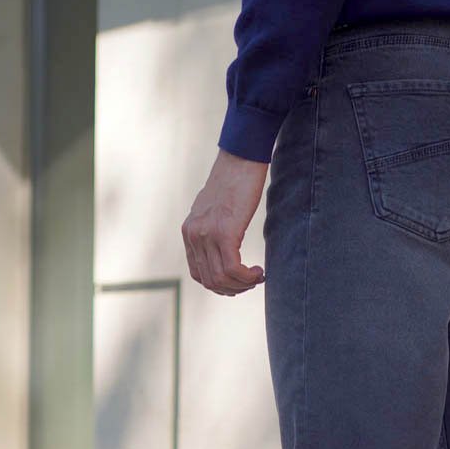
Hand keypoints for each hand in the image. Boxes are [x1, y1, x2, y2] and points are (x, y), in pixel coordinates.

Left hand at [182, 150, 268, 295]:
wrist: (240, 160)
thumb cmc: (233, 183)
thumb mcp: (214, 210)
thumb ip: (211, 229)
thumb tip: (220, 248)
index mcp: (189, 232)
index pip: (198, 274)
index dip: (220, 285)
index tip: (239, 282)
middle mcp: (194, 235)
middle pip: (210, 281)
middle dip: (234, 289)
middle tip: (252, 282)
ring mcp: (207, 234)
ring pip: (222, 278)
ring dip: (243, 284)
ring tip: (258, 276)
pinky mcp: (225, 232)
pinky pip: (233, 269)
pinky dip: (248, 277)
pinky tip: (259, 271)